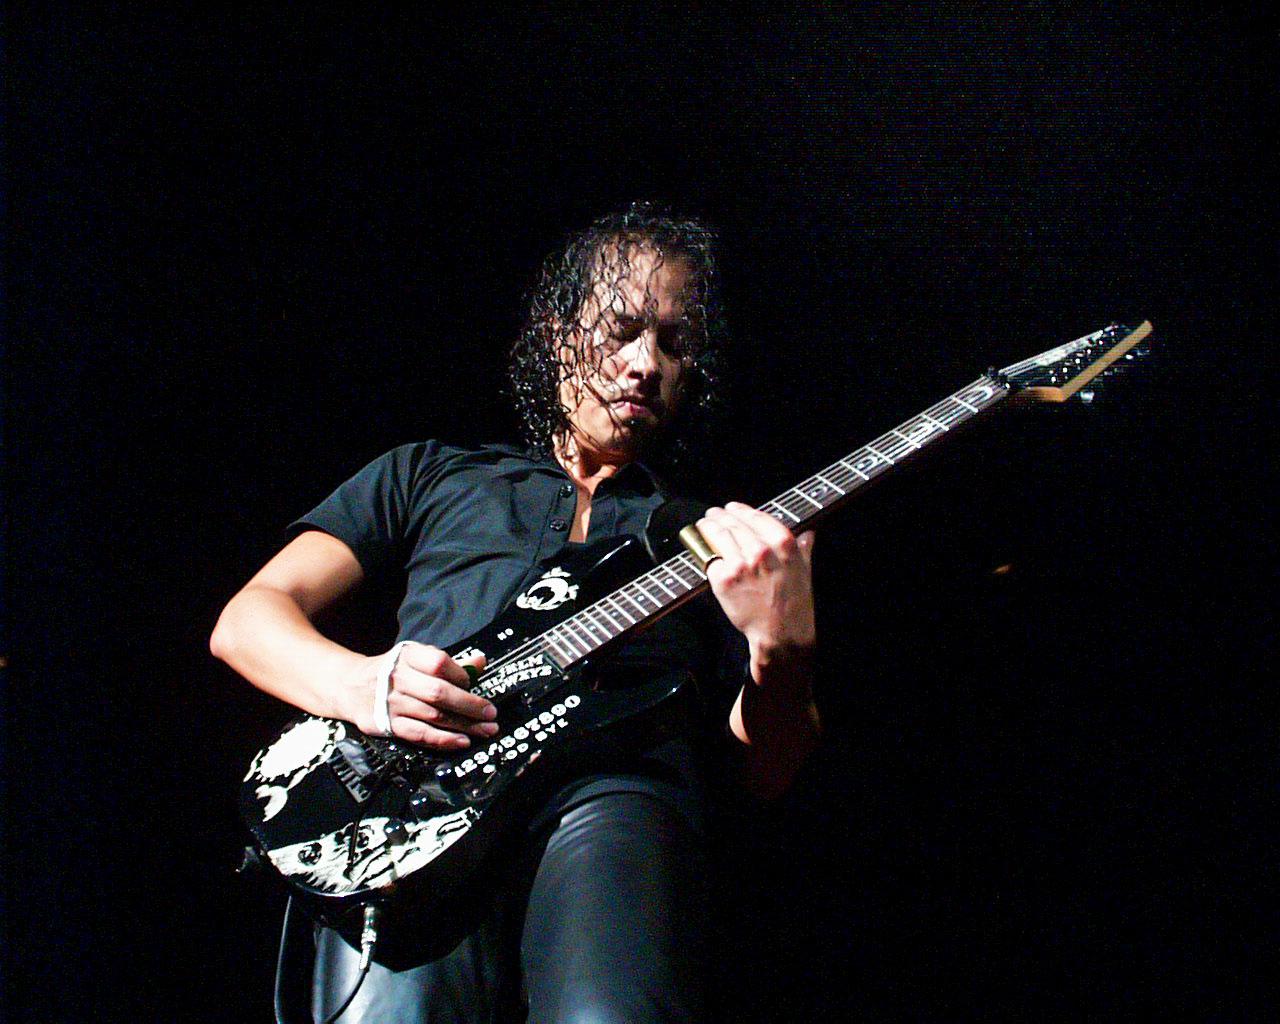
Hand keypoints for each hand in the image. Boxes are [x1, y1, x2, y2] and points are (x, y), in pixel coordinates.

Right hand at [350, 643, 496, 749]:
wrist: (349, 686)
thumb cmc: (391, 671)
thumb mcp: (414, 658)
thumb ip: (447, 663)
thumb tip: (480, 661)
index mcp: (407, 656)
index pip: (438, 663)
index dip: (460, 675)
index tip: (475, 685)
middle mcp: (397, 678)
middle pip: (438, 692)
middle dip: (469, 705)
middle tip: (491, 714)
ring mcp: (390, 703)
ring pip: (433, 716)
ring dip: (463, 725)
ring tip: (485, 730)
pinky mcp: (386, 725)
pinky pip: (419, 734)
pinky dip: (443, 739)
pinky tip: (462, 741)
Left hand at [696, 502, 815, 663]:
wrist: (781, 634)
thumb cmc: (795, 605)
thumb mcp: (805, 571)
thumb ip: (804, 549)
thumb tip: (808, 534)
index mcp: (783, 544)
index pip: (756, 516)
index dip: (740, 510)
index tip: (732, 507)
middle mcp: (760, 550)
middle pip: (733, 524)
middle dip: (720, 516)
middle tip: (713, 514)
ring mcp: (740, 564)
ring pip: (718, 537)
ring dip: (708, 527)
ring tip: (704, 524)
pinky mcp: (724, 580)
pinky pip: (711, 560)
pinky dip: (706, 553)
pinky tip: (703, 549)